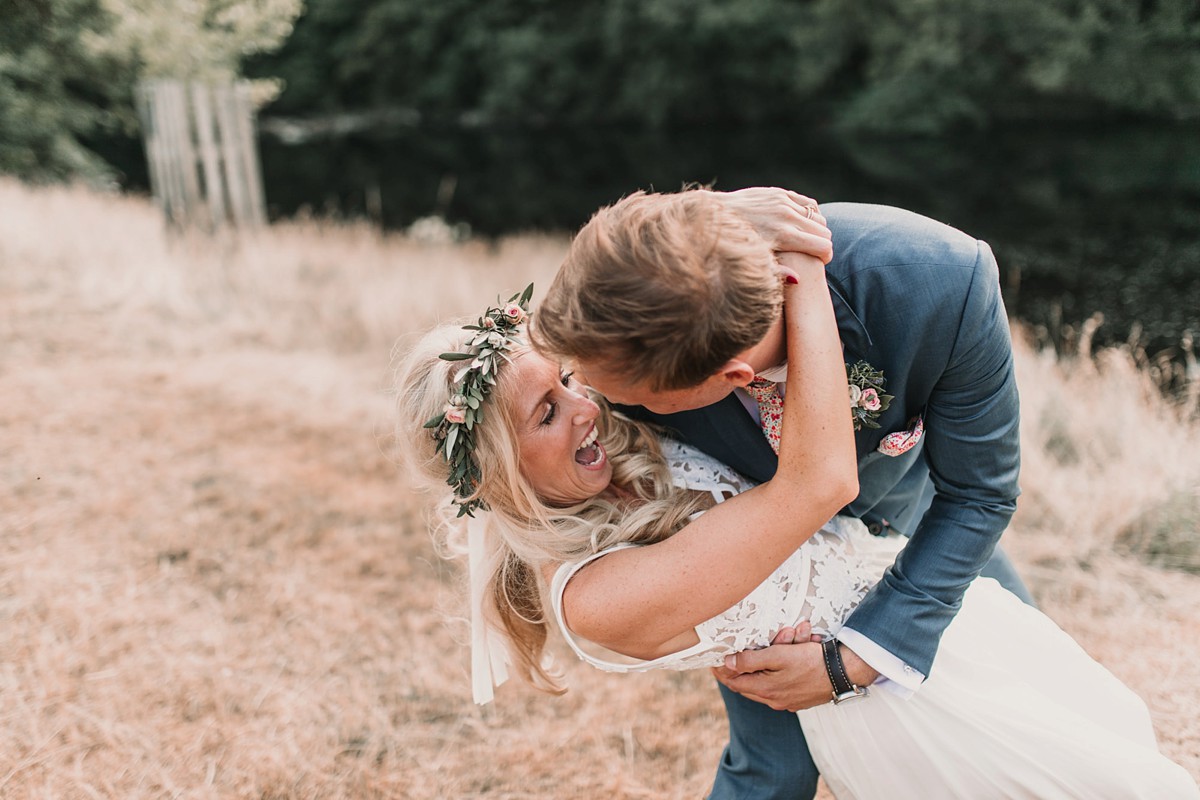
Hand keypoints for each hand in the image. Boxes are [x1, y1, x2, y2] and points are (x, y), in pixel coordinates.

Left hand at [711, 639, 879, 711]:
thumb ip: (751, 660)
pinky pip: (778, 686)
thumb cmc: (811, 661)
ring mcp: (787, 702)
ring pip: (763, 685)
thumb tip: (728, 663)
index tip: (713, 660)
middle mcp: (774, 700)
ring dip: (758, 670)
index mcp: (766, 690)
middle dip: (738, 669)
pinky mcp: (799, 699)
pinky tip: (775, 664)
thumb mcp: (778, 656)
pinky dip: (773, 674)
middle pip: (746, 685)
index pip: (734, 682)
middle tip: (727, 657)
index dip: (722, 671)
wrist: (843, 673)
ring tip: (750, 657)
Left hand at [713, 187, 832, 263]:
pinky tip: (804, 224)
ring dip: (817, 230)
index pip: (823, 246)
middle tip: (814, 254)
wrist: (714, 215)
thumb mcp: (754, 262)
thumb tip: (798, 280)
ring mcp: (784, 202)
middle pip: (824, 232)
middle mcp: (787, 217)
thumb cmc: (734, 245)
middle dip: (822, 244)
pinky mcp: (780, 193)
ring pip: (818, 217)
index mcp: (784, 236)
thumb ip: (777, 271)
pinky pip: (809, 204)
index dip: (825, 257)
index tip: (821, 262)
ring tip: (808, 241)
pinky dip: (811, 214)